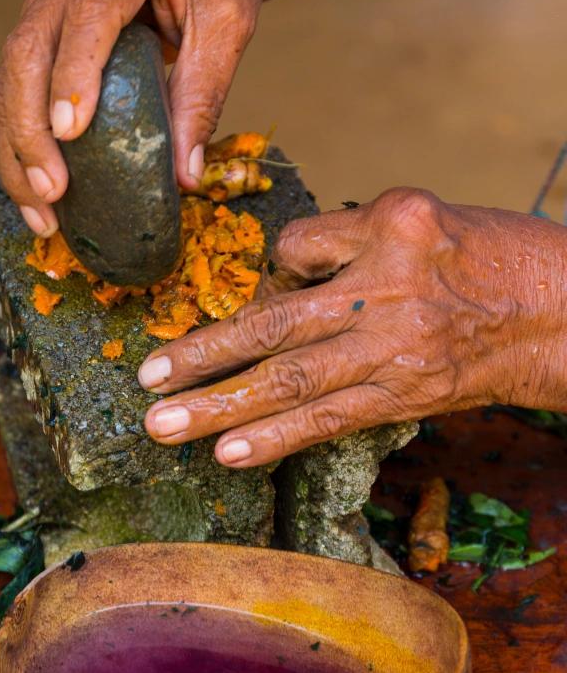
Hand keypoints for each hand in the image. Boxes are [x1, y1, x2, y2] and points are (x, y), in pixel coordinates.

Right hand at [0, 0, 263, 235]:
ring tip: (40, 208)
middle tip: (52, 191)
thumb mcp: (227, 33)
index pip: (91, 9)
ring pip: (10, 67)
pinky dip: (19, 134)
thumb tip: (184, 179)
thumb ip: (205, 98)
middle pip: (31, 44)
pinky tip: (33, 184)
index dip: (74, 71)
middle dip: (31, 126)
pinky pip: (15, 78)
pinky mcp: (39, 17)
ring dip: (16, 143)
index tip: (70, 133)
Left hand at [138, 188, 566, 466]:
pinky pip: (330, 419)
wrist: (563, 312)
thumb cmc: (489, 257)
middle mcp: (389, 283)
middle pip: (275, 323)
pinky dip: (276, 438)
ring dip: (220, 406)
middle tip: (146, 377)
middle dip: (203, 355)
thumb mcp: (422, 219)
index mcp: (392, 223)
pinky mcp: (405, 393)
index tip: (275, 289)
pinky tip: (229, 453)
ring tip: (163, 424)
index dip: (275, 271)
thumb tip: (278, 287)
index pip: (295, 246)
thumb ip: (347, 245)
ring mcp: (396, 345)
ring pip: (291, 379)